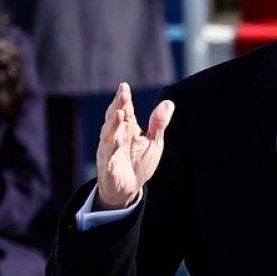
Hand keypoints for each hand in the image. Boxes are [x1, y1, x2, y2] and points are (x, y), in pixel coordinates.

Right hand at [95, 82, 173, 209]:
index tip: (124, 86)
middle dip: (118, 106)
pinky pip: (108, 156)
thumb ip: (158, 123)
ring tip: (120, 114)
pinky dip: (110, 149)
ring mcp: (109, 150)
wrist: (128, 188)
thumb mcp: (153, 142)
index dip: (124, 99)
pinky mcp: (108, 166)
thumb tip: (169, 102)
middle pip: (114, 118)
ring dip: (113, 124)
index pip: (125, 111)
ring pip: (108, 134)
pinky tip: (114, 142)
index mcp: (126, 129)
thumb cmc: (138, 162)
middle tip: (123, 95)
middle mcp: (115, 136)